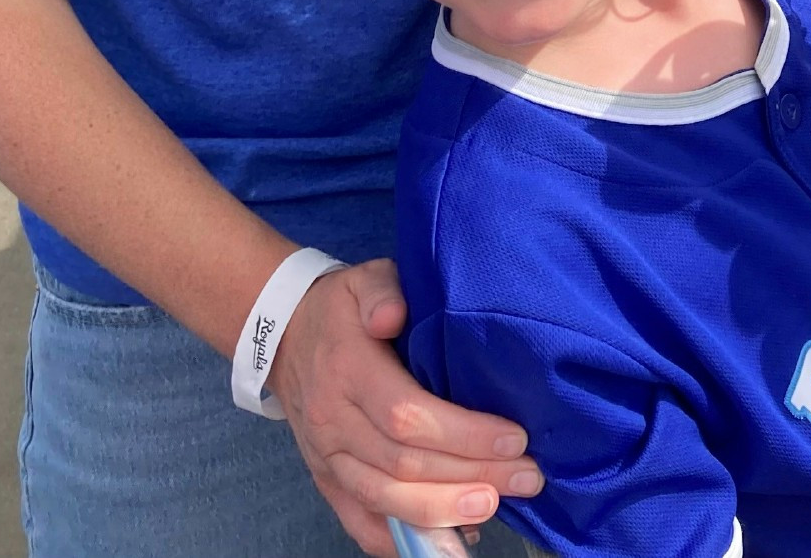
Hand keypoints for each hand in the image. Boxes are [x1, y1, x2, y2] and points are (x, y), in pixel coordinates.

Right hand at [267, 258, 542, 557]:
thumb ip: (382, 291)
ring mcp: (328, 459)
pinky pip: (361, 523)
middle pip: (405, 465)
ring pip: (387, 499)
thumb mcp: (363, 280)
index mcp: (348, 371)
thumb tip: (393, 314)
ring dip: (445, 512)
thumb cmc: (340, 308)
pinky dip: (404, 541)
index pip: (407, 415)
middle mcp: (334, 422)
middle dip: (472, 475)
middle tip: (526, 476)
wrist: (283, 337)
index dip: (463, 433)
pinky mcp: (327, 481)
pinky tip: (450, 540)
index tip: (514, 437)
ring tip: (496, 506)